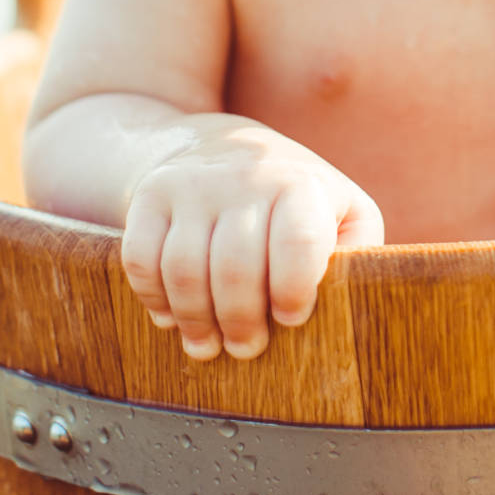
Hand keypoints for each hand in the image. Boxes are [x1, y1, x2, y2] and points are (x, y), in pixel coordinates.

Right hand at [119, 115, 383, 360]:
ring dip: (195, 320)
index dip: (294, 291)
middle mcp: (245, 178)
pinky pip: (141, 259)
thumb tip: (347, 300)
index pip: (298, 243)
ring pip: (183, 268)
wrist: (222, 145)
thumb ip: (354, 253)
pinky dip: (153, 298)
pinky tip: (171, 318)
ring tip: (207, 346)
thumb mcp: (341, 211)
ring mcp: (192, 185)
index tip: (291, 319)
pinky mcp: (151, 196)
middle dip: (241, 322)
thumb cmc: (294, 198)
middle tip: (246, 349)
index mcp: (300, 185)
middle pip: (235, 267)